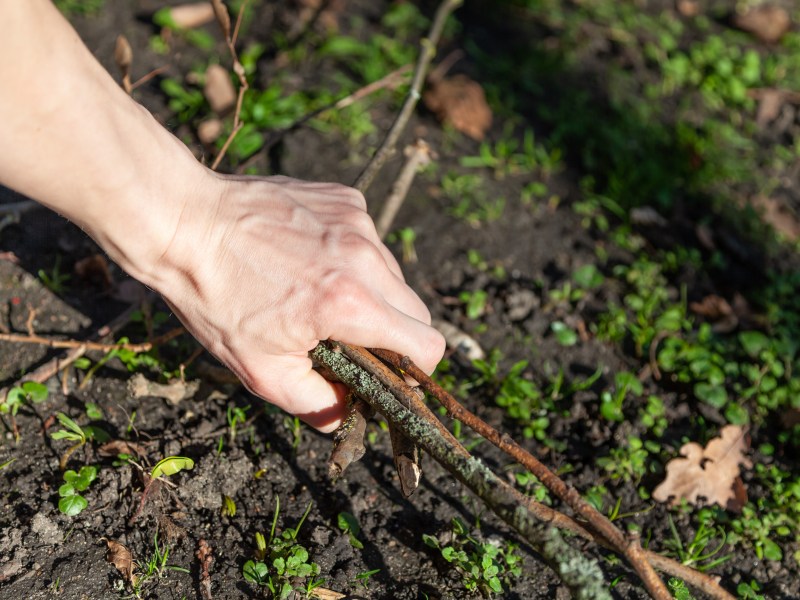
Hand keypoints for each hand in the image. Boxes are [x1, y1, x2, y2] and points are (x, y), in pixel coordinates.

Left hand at [153, 173, 444, 431]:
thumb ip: (315, 404)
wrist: (184, 223)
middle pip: (416, 309)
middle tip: (351, 339)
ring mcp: (356, 222)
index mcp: (350, 305)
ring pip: (392, 273)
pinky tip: (311, 258)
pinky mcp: (344, 199)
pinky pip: (369, 239)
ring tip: (321, 294)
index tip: (396, 372)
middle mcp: (364, 258)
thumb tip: (345, 414)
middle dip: (393, 333)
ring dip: (372, 293)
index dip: (418, 368)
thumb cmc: (216, 298)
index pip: (427, 343)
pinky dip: (352, 256)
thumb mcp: (260, 370)